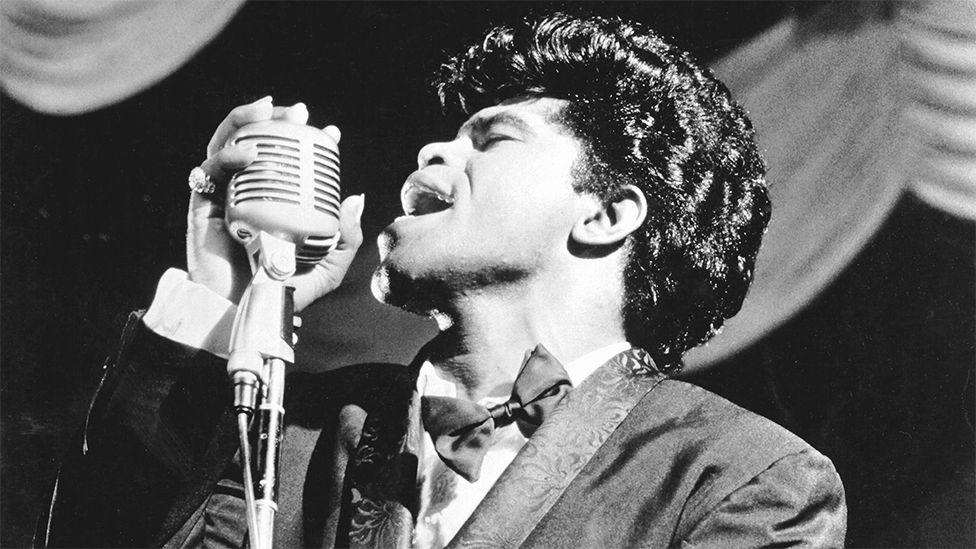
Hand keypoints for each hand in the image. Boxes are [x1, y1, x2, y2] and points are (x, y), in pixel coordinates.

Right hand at [187, 97, 364, 310]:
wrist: (243, 315)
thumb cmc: (282, 294)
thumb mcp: (327, 267)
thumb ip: (345, 238)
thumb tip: (355, 199)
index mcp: (278, 204)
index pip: (290, 163)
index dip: (308, 143)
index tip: (331, 134)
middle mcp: (250, 196)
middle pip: (257, 144)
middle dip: (276, 120)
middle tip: (299, 112)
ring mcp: (225, 198)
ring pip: (228, 146)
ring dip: (245, 121)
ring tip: (266, 111)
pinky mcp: (202, 207)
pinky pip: (208, 172)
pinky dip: (225, 156)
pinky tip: (245, 153)